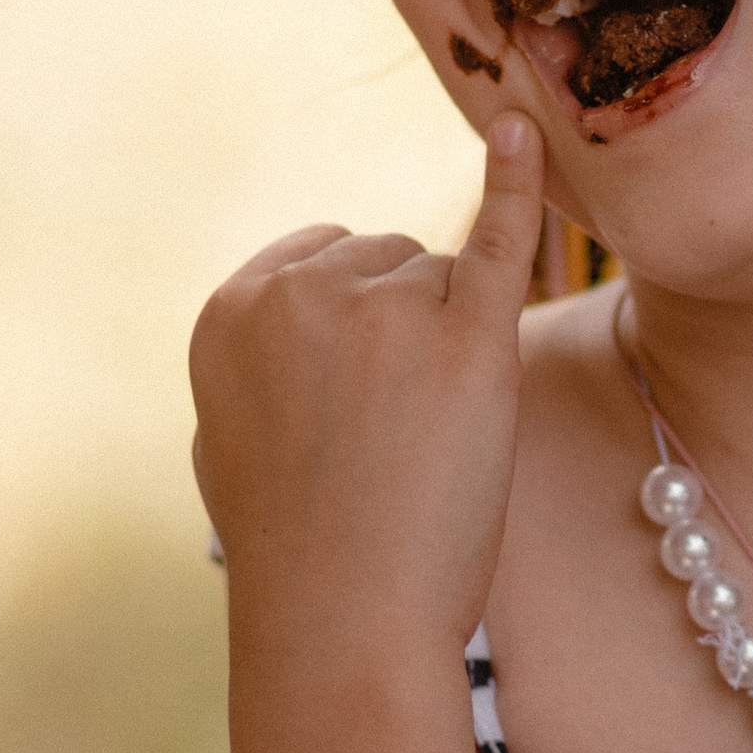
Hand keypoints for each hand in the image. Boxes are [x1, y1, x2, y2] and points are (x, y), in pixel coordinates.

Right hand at [189, 115, 546, 650]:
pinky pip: (498, 240)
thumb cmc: (294, 547)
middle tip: (383, 442)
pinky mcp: (471, 342)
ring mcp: (390, 311)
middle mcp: (303, 292)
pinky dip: (516, 183)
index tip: (344, 405)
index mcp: (230, 308)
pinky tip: (521, 129)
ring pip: (447, 279)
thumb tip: (291, 306)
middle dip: (404, 334)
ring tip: (417, 445)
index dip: (353, 330)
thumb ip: (257, 354)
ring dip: (451, 347)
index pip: (323, 259)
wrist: (343, 623)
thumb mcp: (232, 435)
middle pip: (391, 263)